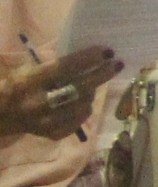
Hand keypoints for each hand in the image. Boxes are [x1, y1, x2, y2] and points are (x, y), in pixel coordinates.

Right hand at [0, 49, 119, 139]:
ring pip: (84, 105)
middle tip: (117, 64)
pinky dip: (85, 110)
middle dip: (102, 74)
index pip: (65, 67)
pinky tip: (82, 102)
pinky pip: (80, 121)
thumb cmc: (19, 86)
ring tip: (91, 85)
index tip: (107, 51)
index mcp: (31, 82)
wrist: (2, 115)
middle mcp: (38, 103)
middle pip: (80, 88)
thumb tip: (92, 57)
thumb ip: (56, 65)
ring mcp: (46, 122)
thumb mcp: (30, 70)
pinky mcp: (52, 134)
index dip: (89, 59)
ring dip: (92, 93)